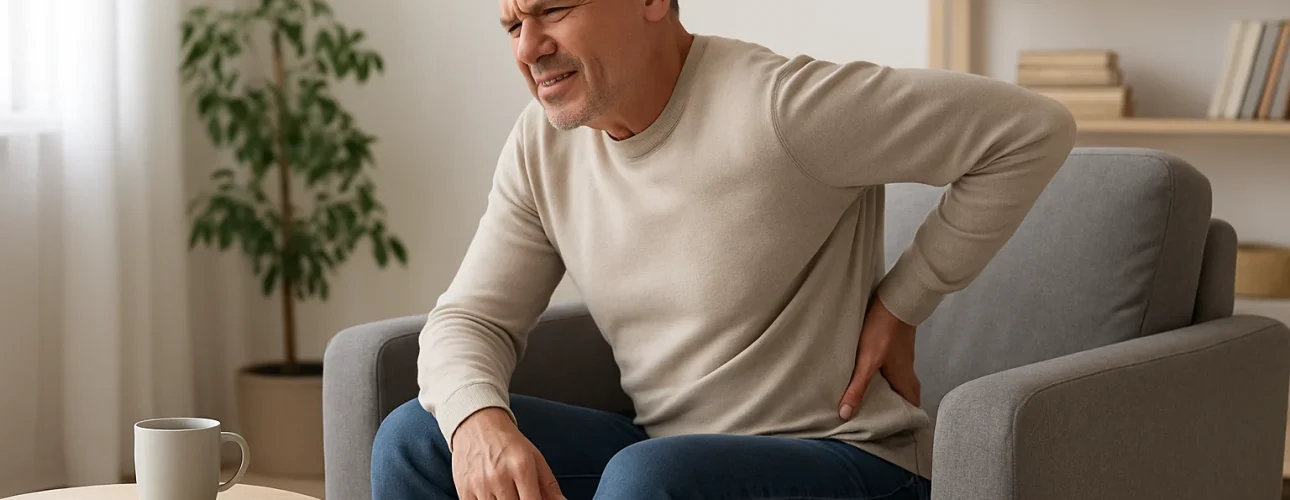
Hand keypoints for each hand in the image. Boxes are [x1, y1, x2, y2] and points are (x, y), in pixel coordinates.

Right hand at [451, 408, 565, 499]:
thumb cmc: (508, 442)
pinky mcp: (464, 490)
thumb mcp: (535, 458)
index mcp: (522, 467)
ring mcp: (480, 485)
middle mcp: (500, 477)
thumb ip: (549, 485)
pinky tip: (491, 496)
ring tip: (506, 493)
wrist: (477, 424)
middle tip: (520, 494)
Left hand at [839, 295, 920, 419]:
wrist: (896, 299)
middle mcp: (908, 371)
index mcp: (904, 379)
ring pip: (899, 381)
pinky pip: (893, 369)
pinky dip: (884, 376)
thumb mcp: (866, 361)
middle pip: (906, 396)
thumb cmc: (883, 331)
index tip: (893, 430)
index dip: (905, 420)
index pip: (912, 407)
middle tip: (877, 417)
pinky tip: (869, 375)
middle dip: (894, 408)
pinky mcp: (897, 347)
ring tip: (870, 400)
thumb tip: (846, 414)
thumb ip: (857, 387)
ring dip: (888, 391)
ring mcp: (904, 358)